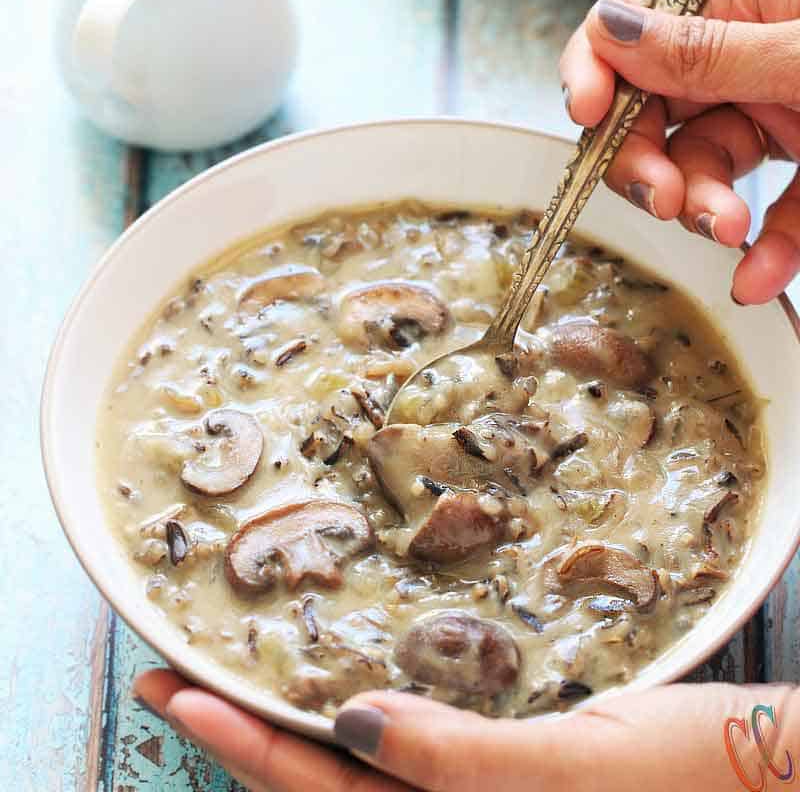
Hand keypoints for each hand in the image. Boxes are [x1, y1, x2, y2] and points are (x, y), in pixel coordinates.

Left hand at [134, 669, 799, 791]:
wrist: (773, 781)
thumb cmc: (695, 780)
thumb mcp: (581, 772)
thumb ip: (464, 764)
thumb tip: (349, 728)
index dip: (239, 746)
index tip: (172, 688)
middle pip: (317, 791)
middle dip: (238, 735)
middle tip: (171, 673)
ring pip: (352, 773)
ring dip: (285, 724)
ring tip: (232, 671)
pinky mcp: (505, 767)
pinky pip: (407, 749)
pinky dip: (356, 717)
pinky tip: (343, 675)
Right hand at [559, 0, 799, 303]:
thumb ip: (712, 51)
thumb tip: (607, 38)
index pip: (636, 19)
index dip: (598, 67)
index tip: (588, 114)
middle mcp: (754, 45)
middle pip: (657, 103)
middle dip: (646, 156)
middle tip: (659, 196)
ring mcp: (785, 103)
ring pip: (708, 160)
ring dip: (705, 204)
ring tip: (725, 230)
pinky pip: (778, 206)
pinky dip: (767, 248)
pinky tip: (757, 277)